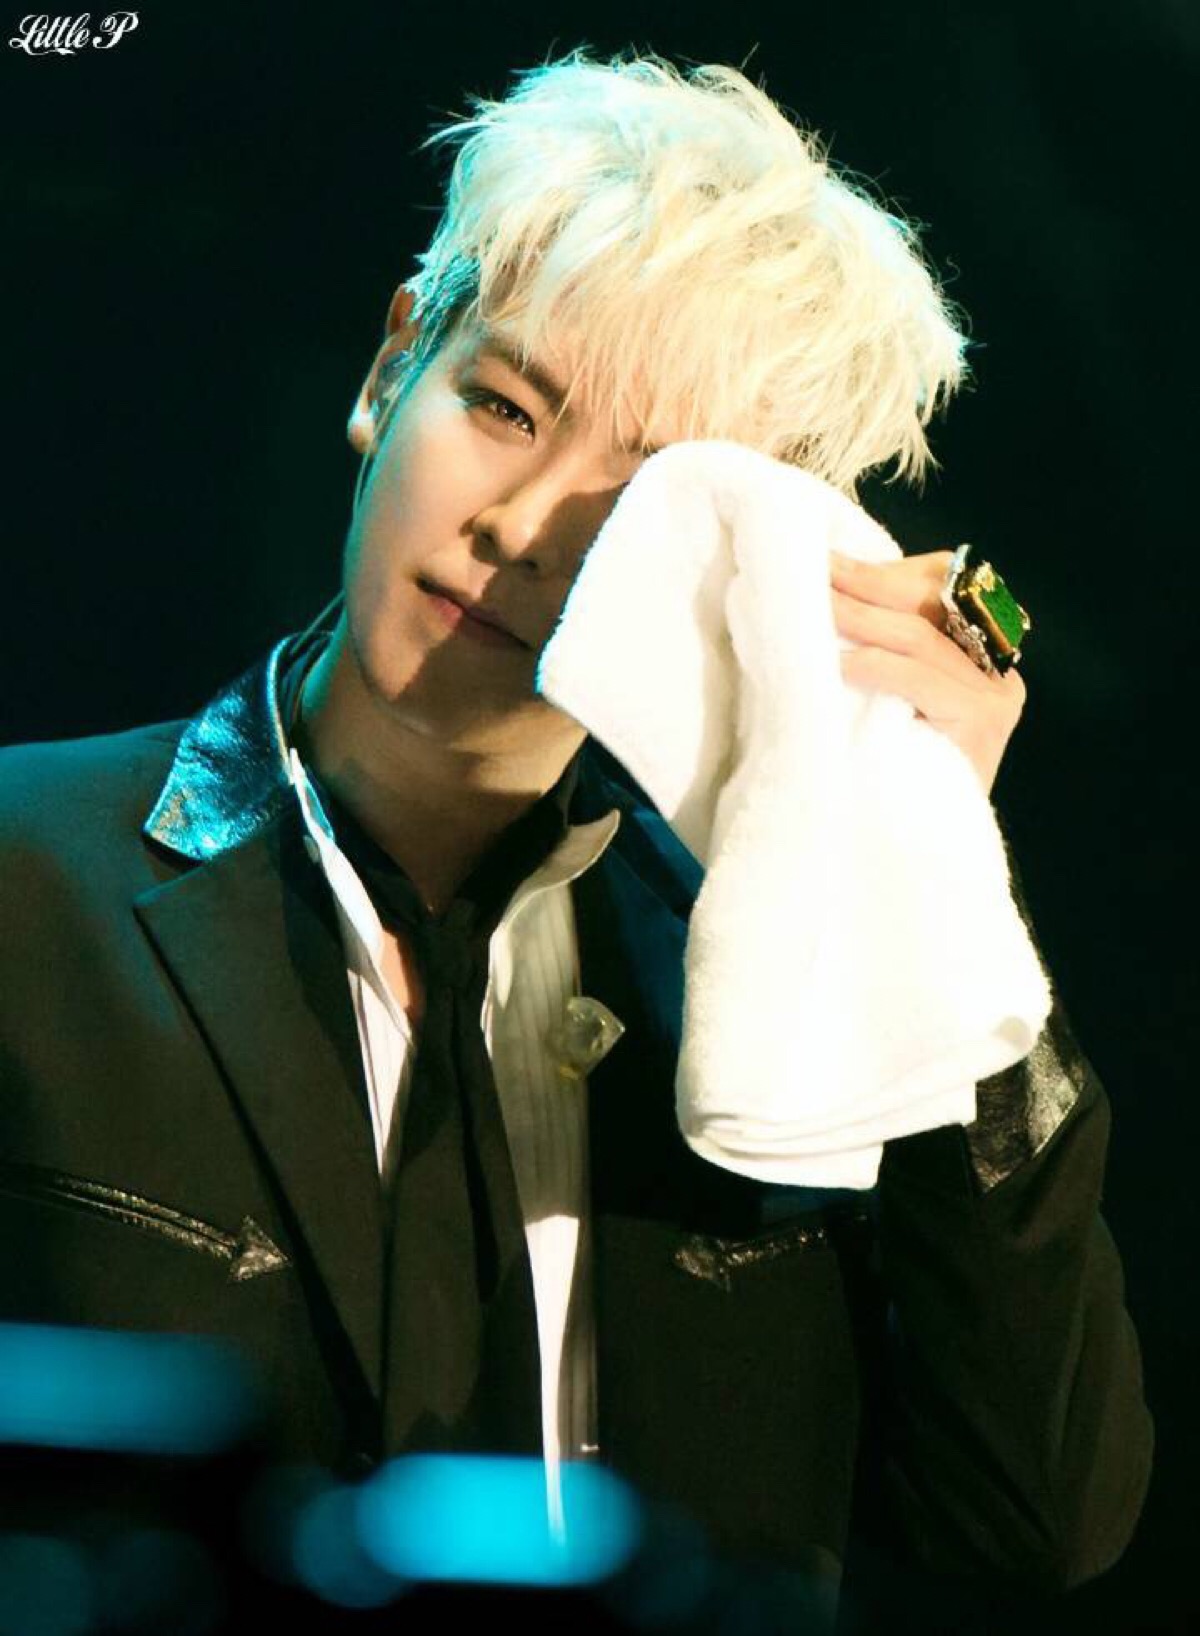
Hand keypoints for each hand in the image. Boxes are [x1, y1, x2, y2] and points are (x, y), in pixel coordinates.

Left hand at [830, 548, 1025, 795]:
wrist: (921, 852)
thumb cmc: (893, 775)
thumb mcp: (885, 700)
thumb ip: (879, 651)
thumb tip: (824, 594)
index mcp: (978, 652)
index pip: (939, 584)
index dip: (881, 569)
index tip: (825, 560)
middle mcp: (997, 668)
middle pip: (928, 603)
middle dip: (861, 585)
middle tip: (806, 574)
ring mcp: (997, 696)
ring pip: (920, 638)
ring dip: (858, 619)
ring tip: (811, 610)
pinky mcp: (984, 724)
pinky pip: (921, 679)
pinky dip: (875, 667)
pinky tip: (838, 665)